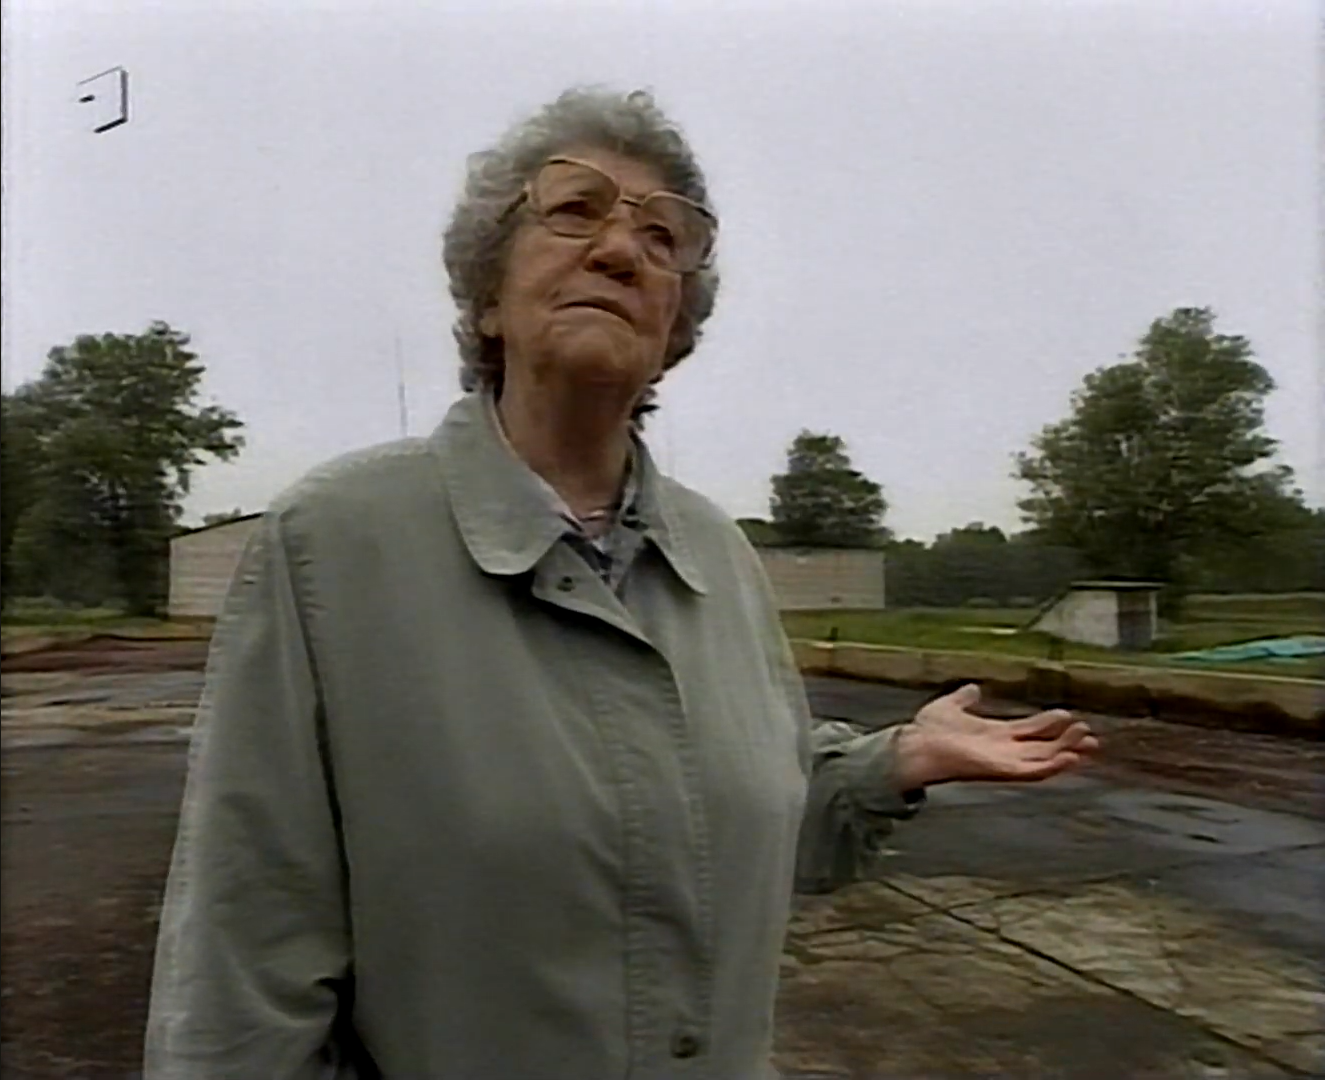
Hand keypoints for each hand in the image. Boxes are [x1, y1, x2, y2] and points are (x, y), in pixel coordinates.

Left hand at [895, 684, 1099, 788]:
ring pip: (1044, 759)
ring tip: (1089, 741)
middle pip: (1044, 747)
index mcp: (996, 735)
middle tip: (1090, 733)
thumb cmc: (928, 730)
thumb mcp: (949, 706)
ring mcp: (1005, 762)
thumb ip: (963, 698)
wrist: (915, 745)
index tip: (1070, 715)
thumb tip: (973, 688)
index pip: (1031, 730)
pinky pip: (1034, 772)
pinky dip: (1053, 766)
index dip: (1051, 724)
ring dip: (1067, 751)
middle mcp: (1004, 750)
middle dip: (1067, 741)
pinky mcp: (1002, 771)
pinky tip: (1070, 758)